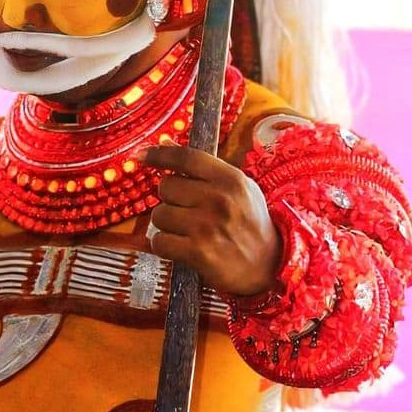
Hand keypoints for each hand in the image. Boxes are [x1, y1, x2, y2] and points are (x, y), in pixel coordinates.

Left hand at [145, 146, 282, 296]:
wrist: (270, 266)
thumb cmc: (250, 223)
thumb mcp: (238, 188)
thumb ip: (204, 168)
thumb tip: (167, 144)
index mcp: (230, 179)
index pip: (186, 157)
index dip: (159, 154)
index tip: (142, 155)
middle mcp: (219, 199)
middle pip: (166, 187)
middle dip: (169, 199)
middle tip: (186, 210)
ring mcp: (207, 226)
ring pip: (159, 215)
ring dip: (167, 224)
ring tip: (187, 231)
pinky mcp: (198, 252)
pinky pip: (159, 241)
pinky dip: (164, 245)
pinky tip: (180, 246)